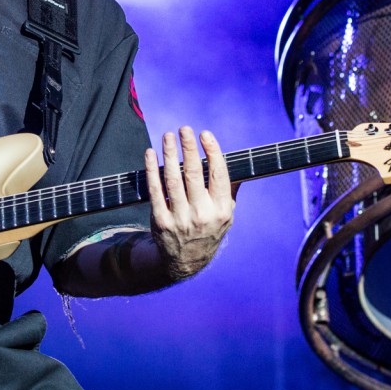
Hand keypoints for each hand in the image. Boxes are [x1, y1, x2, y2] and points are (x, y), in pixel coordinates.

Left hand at [144, 127, 235, 279]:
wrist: (186, 260)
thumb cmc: (208, 229)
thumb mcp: (227, 215)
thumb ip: (230, 190)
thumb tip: (239, 162)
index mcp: (222, 210)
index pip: (218, 174)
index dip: (212, 151)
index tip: (205, 135)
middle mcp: (202, 214)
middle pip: (193, 173)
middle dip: (188, 147)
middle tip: (184, 129)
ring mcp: (180, 218)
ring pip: (173, 179)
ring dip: (169, 153)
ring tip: (168, 136)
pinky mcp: (161, 221)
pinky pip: (155, 190)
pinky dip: (151, 169)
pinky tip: (151, 154)